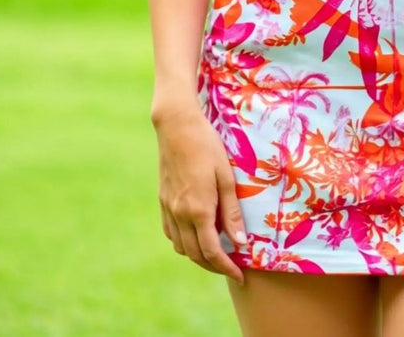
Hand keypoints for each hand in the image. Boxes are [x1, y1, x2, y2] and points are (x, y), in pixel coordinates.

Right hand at [153, 104, 247, 282]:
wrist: (176, 128)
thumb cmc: (207, 147)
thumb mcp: (226, 177)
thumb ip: (232, 212)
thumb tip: (240, 243)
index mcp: (198, 210)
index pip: (212, 252)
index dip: (226, 267)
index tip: (239, 275)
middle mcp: (180, 214)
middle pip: (195, 254)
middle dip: (214, 266)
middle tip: (232, 268)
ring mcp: (168, 208)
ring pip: (181, 247)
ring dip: (198, 256)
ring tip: (217, 253)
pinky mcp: (162, 201)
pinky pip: (171, 233)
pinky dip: (184, 242)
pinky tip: (196, 235)